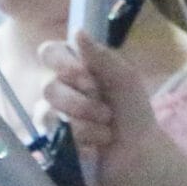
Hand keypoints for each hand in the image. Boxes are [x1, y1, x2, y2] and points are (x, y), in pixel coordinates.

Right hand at [38, 32, 160, 171]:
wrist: (138, 154)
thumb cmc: (133, 113)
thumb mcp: (125, 79)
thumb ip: (101, 57)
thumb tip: (77, 31)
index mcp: (75, 67)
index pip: (49, 53)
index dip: (63, 64)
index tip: (86, 76)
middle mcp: (59, 88)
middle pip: (48, 87)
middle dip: (81, 103)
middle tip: (106, 112)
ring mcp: (52, 116)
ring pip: (49, 114)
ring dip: (85, 125)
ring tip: (106, 133)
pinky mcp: (51, 142)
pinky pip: (53, 138)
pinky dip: (80, 143)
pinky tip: (94, 148)